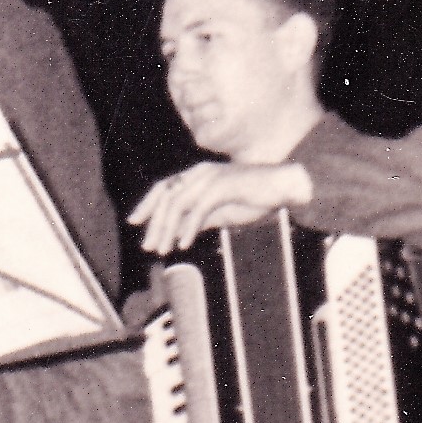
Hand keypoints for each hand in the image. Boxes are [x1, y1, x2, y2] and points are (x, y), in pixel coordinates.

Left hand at [129, 160, 312, 257]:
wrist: (286, 187)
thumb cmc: (256, 198)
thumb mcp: (221, 211)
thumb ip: (199, 218)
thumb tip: (177, 232)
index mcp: (197, 174)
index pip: (163, 187)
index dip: (147, 204)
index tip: (135, 221)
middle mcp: (200, 173)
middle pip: (166, 198)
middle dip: (154, 224)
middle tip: (148, 246)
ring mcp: (210, 177)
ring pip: (177, 205)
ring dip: (167, 229)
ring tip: (163, 249)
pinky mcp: (222, 186)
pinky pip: (198, 210)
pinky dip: (188, 228)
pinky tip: (184, 244)